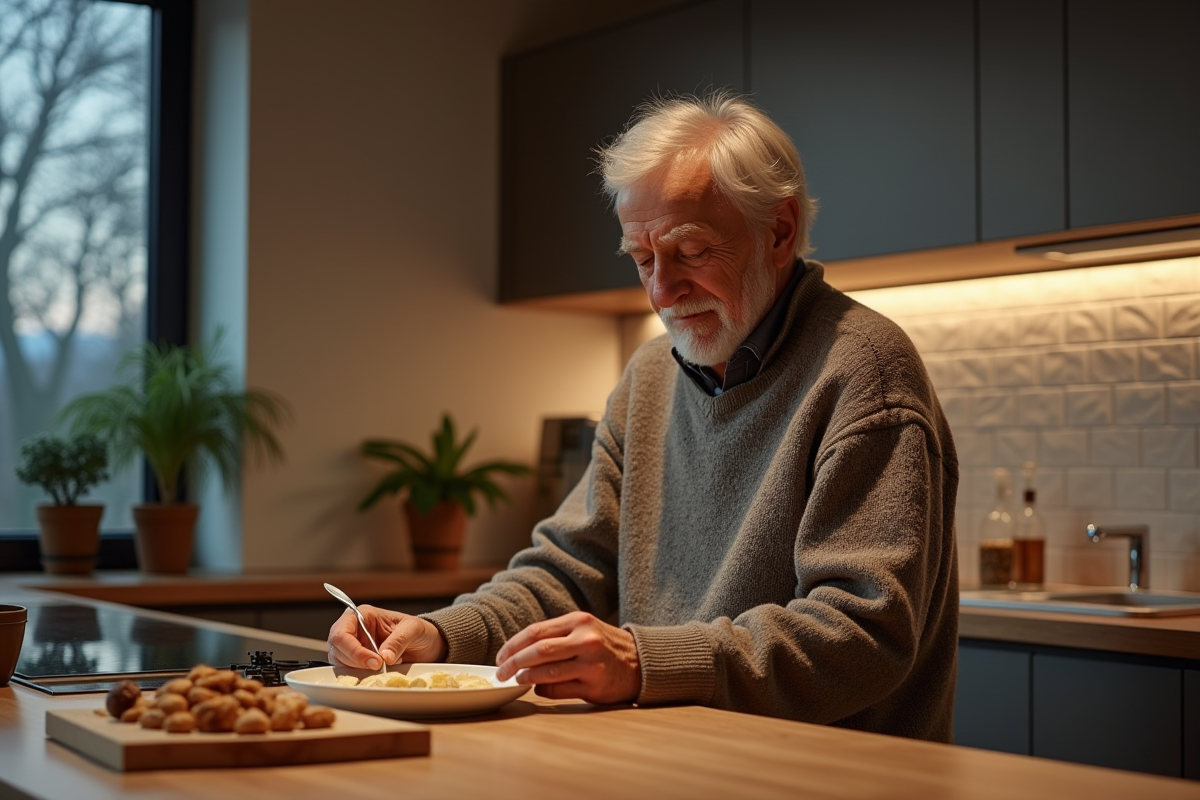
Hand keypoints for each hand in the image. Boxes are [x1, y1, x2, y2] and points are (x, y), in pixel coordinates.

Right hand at [327, 605, 446, 669]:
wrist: (428, 645)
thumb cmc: (419, 631)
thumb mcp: (413, 630)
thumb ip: (398, 640)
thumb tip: (384, 656)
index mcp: (363, 615)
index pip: (342, 632)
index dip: (353, 649)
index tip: (374, 661)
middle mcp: (354, 630)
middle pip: (337, 648)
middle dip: (355, 661)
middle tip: (378, 668)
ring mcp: (354, 647)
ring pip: (340, 662)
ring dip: (357, 670)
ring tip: (379, 670)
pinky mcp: (357, 663)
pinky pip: (348, 672)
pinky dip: (358, 676)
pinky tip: (374, 676)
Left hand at [494, 611, 640, 704]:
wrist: (640, 662)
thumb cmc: (605, 645)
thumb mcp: (584, 629)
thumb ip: (556, 635)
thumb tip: (519, 652)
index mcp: (579, 621)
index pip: (536, 631)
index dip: (513, 645)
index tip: (501, 657)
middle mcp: (585, 640)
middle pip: (538, 652)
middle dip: (513, 663)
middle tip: (501, 673)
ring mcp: (591, 664)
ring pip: (546, 673)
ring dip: (526, 678)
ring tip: (517, 681)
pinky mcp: (594, 686)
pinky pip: (559, 690)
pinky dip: (543, 691)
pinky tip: (539, 689)